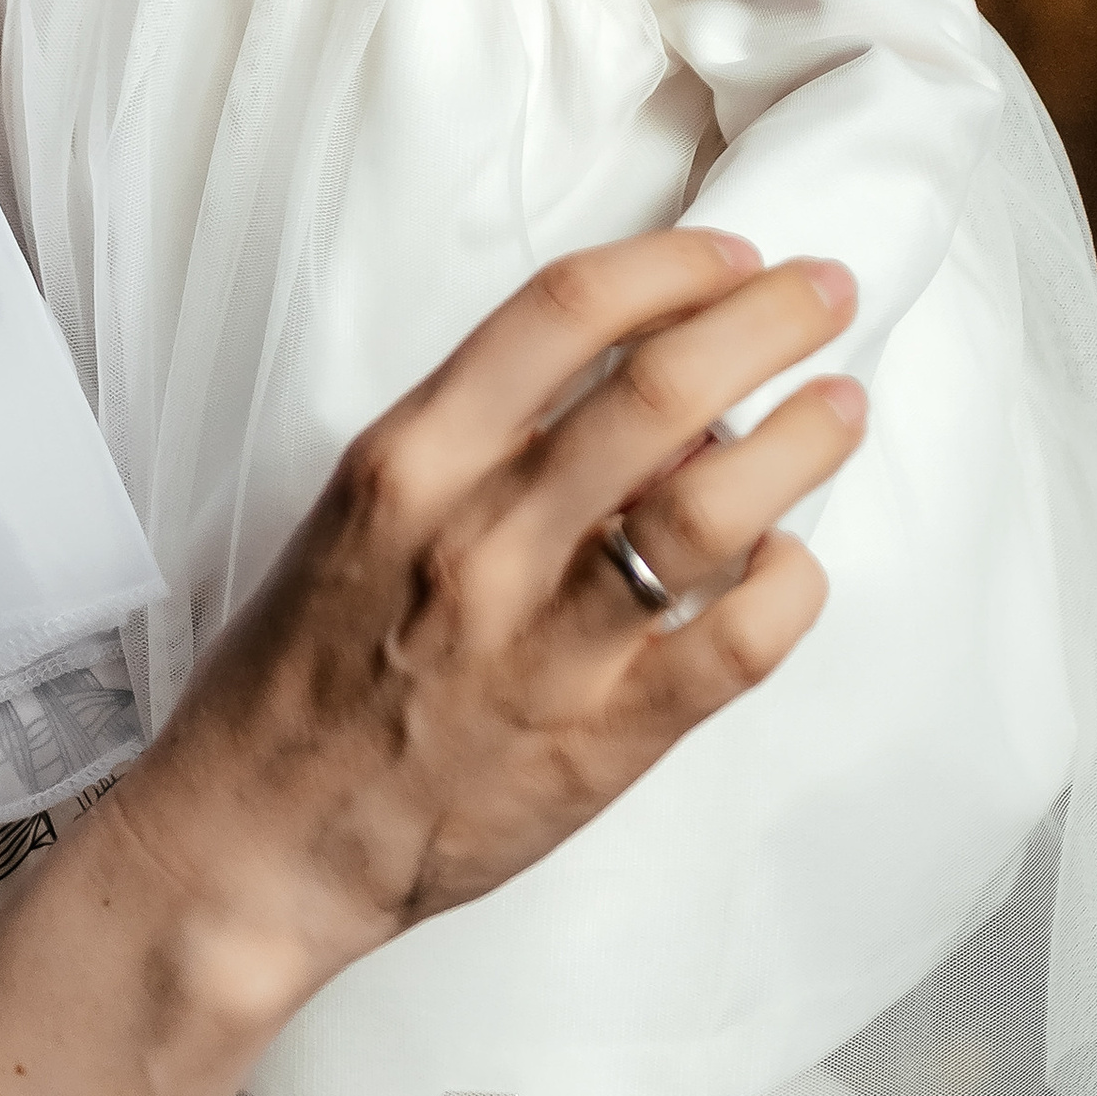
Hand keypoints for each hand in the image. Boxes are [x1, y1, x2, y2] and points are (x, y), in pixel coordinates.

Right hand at [112, 228, 860, 1006]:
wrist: (256, 838)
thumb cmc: (305, 670)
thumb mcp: (361, 515)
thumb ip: (484, 448)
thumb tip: (652, 408)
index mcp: (408, 461)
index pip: (562, 310)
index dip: (673, 265)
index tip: (731, 257)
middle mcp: (477, 538)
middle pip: (660, 388)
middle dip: (770, 320)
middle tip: (827, 294)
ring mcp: (542, 642)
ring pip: (713, 508)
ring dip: (800, 438)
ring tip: (840, 407)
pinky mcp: (598, 741)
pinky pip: (733, 645)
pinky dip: (788, 586)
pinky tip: (794, 563)